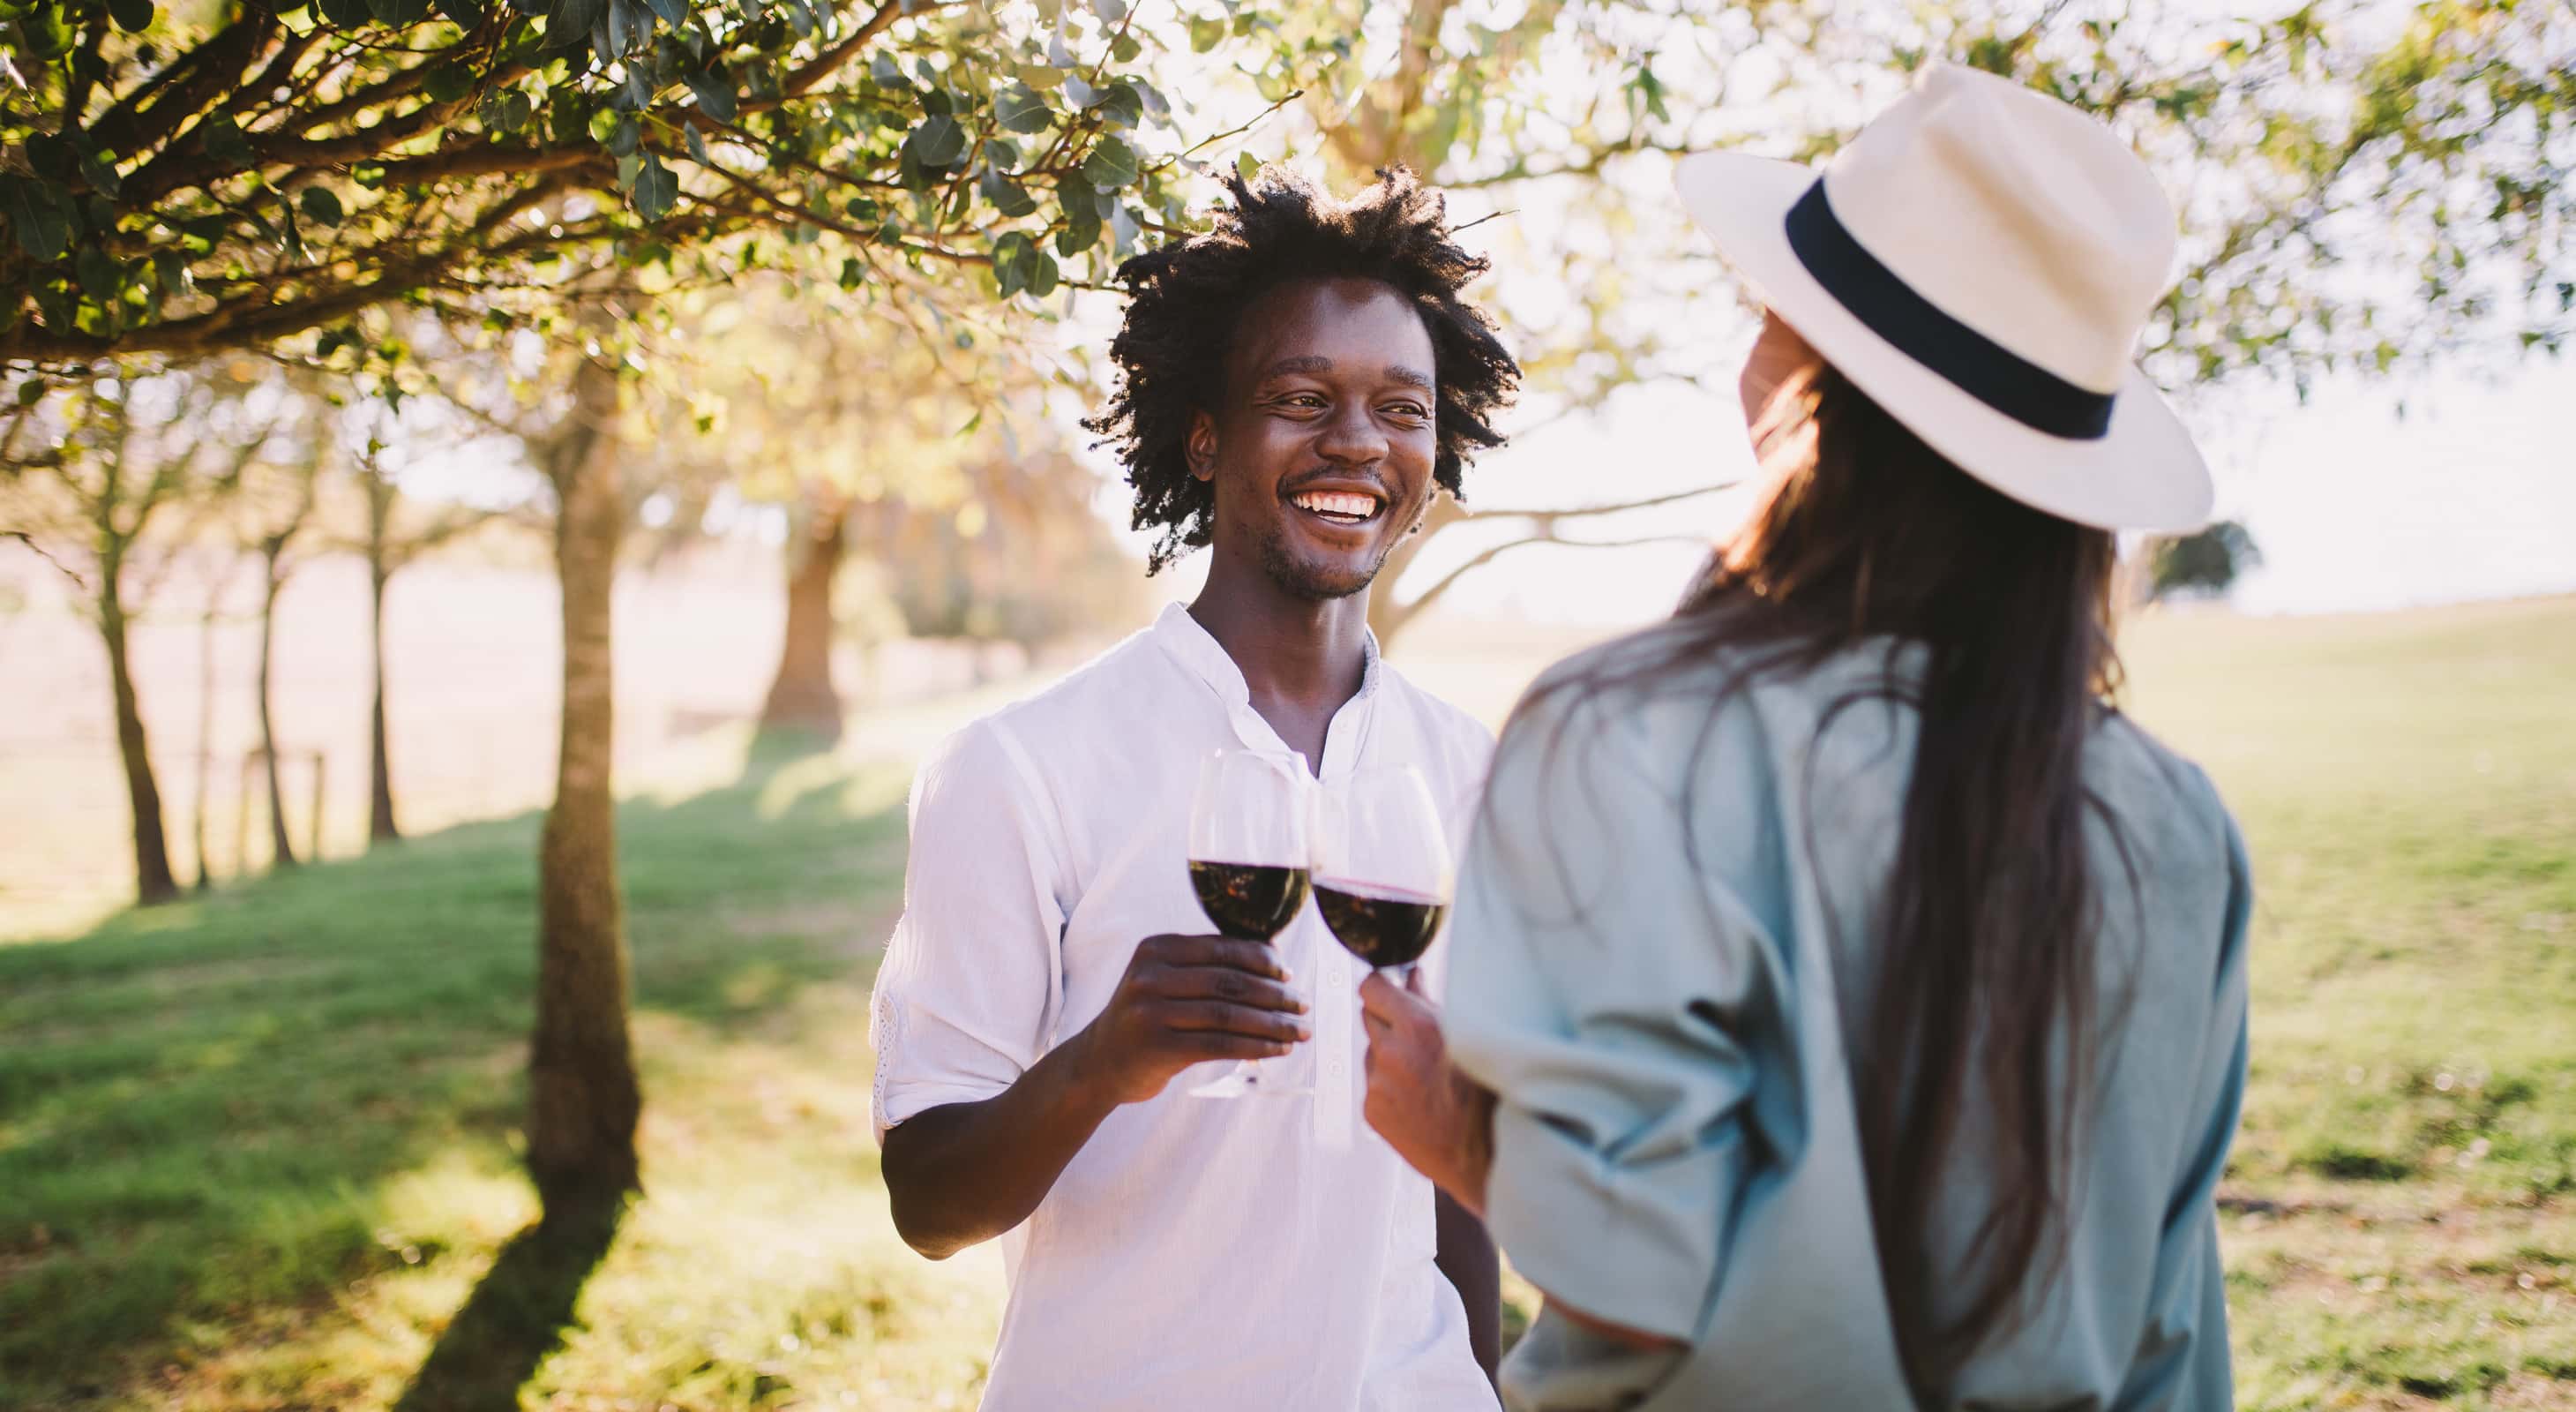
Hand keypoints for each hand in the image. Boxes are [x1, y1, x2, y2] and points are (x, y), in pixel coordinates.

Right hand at [1065, 934, 1311, 1105]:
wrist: (1099, 1062)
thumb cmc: (1146, 1018)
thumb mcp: (1163, 980)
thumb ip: (1206, 966)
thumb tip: (1274, 957)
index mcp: (1156, 948)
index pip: (1222, 948)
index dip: (1262, 960)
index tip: (1289, 975)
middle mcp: (1150, 976)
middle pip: (1229, 982)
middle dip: (1275, 994)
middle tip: (1303, 1005)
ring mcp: (1150, 1012)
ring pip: (1229, 1015)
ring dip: (1273, 1024)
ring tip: (1299, 1031)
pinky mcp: (1158, 1047)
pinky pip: (1220, 1044)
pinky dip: (1256, 1046)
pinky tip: (1278, 1049)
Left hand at [1360, 969, 1493, 1215]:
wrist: (1482, 1155)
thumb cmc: (1484, 1091)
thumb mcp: (1463, 1035)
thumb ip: (1428, 1002)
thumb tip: (1410, 976)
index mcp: (1417, 1027)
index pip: (1371, 988)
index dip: (1380, 987)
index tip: (1388, 990)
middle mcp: (1391, 1052)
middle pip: (1367, 1016)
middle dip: (1386, 1018)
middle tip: (1412, 1033)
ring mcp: (1378, 1083)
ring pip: (1372, 1051)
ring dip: (1388, 1053)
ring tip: (1424, 1074)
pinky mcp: (1371, 1109)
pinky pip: (1373, 1083)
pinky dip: (1388, 1084)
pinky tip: (1417, 1097)